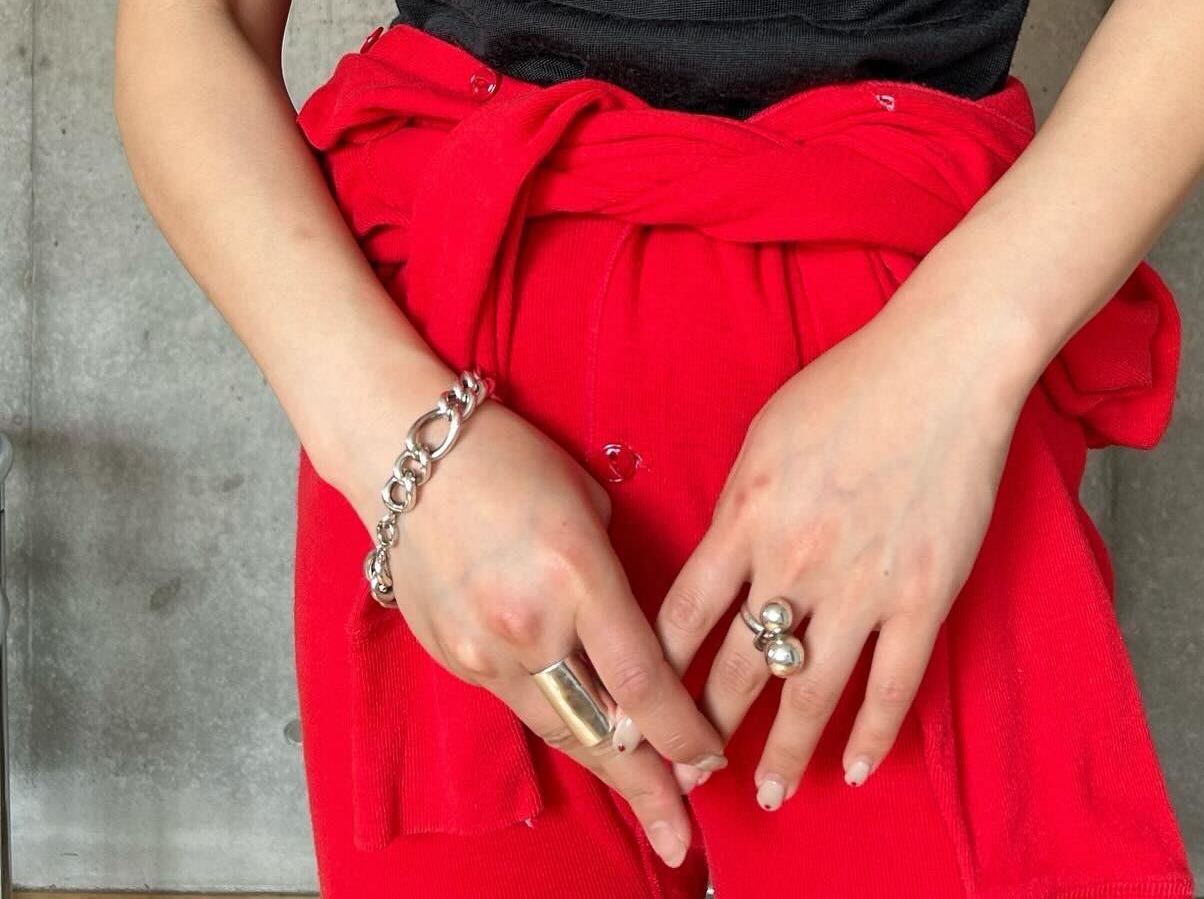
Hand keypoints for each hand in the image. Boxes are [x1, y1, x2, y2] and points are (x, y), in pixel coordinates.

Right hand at [356, 394, 727, 868]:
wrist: (406, 454)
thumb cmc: (511, 459)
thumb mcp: (588, 503)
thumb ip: (614, 578)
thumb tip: (636, 634)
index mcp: (576, 574)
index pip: (642, 680)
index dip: (683, 732)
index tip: (713, 761)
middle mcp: (528, 624)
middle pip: (597, 730)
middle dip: (645, 784)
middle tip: (682, 833)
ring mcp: (481, 649)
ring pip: (556, 729)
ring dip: (603, 765)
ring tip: (646, 804)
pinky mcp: (451, 658)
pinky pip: (516, 703)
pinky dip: (556, 723)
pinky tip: (584, 740)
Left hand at [656, 305, 1023, 806]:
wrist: (942, 368)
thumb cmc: (850, 385)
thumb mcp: (765, 435)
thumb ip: (740, 506)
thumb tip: (721, 560)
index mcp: (746, 514)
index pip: (682, 617)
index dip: (655, 673)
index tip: (641, 710)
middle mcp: (795, 560)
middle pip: (738, 668)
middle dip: (707, 729)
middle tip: (692, 773)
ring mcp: (861, 584)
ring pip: (809, 693)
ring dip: (783, 753)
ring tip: (766, 794)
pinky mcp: (923, 595)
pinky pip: (891, 685)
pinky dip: (869, 735)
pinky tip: (851, 769)